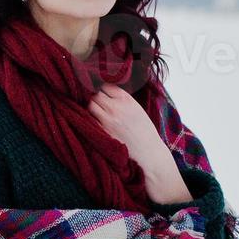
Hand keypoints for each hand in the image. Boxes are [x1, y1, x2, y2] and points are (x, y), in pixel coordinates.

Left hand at [87, 83, 186, 201]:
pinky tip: (94, 122)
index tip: (101, 93)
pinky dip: (90, 118)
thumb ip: (122, 100)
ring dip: (91, 108)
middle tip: (96, 104)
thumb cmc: (144, 132)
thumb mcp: (137, 110)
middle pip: (95, 94)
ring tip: (96, 113)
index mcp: (126, 100)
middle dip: (94, 97)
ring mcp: (108, 119)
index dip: (102, 89)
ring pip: (90, 105)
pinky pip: (90, 119)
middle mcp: (116, 107)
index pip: (106, 86)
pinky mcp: (102, 131)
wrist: (148, 153)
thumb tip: (105, 93)